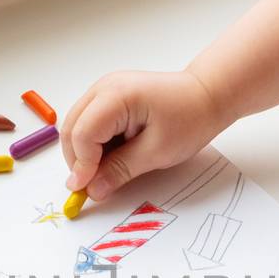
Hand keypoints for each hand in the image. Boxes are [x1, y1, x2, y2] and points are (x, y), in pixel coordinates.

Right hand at [61, 69, 229, 201]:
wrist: (206, 96)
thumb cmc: (189, 118)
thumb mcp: (157, 152)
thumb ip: (120, 170)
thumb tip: (92, 189)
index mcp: (117, 96)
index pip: (82, 134)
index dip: (82, 165)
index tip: (87, 190)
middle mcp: (105, 87)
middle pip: (71, 128)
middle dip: (78, 160)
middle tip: (92, 187)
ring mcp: (105, 89)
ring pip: (77, 126)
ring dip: (85, 153)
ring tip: (107, 171)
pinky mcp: (109, 96)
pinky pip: (89, 122)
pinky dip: (94, 144)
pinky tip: (113, 156)